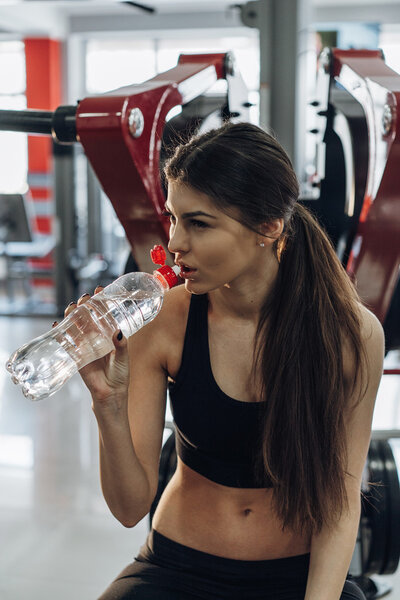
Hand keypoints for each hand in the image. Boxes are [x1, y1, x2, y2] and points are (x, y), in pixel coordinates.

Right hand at [53, 287, 129, 407]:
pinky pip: (67, 342)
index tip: (100, 290)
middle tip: (85, 298)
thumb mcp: (124, 358)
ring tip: (72, 307)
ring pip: (76, 326)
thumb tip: (117, 331)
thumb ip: (121, 345)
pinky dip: (60, 333)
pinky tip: (57, 325)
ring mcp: (85, 345)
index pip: (104, 313)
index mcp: (109, 335)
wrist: (110, 394)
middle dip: (85, 305)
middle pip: (88, 316)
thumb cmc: (120, 375)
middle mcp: (96, 337)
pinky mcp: (77, 355)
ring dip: (72, 315)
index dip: (101, 301)